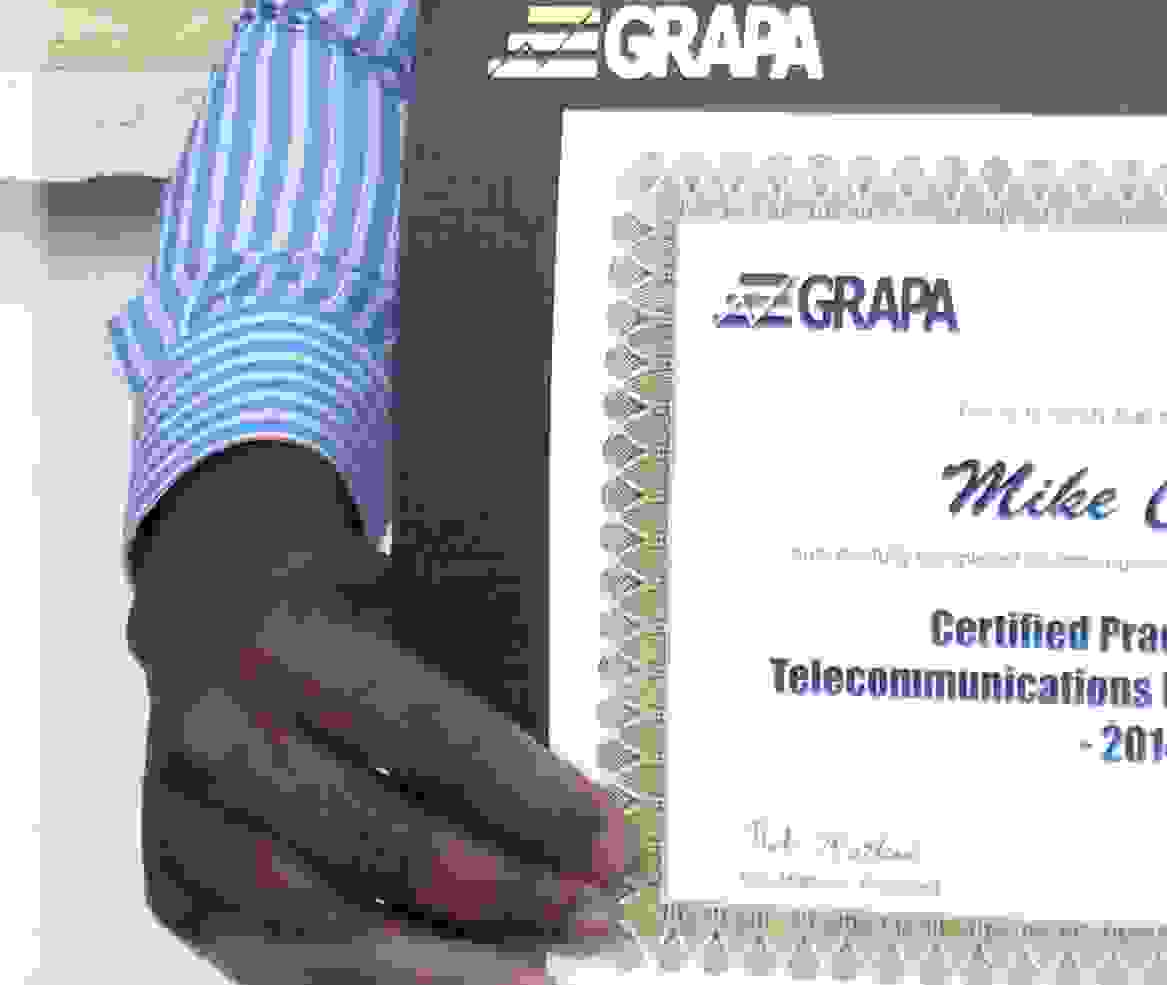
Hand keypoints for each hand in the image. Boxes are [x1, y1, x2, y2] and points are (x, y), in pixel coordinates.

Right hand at [131, 474, 634, 981]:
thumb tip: (572, 803)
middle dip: (499, 893)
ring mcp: (186, 822)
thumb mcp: (404, 604)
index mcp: (288, 641)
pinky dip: (373, 981)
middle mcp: (222, 736)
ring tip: (534, 973)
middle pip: (375, 843)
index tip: (609, 841)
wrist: (209, 604)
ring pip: (323, 928)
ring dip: (444, 964)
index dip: (528, 797)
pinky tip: (452, 979)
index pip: (428, 734)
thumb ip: (472, 689)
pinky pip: (279, 962)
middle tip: (590, 916)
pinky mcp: (173, 888)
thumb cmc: (334, 605)